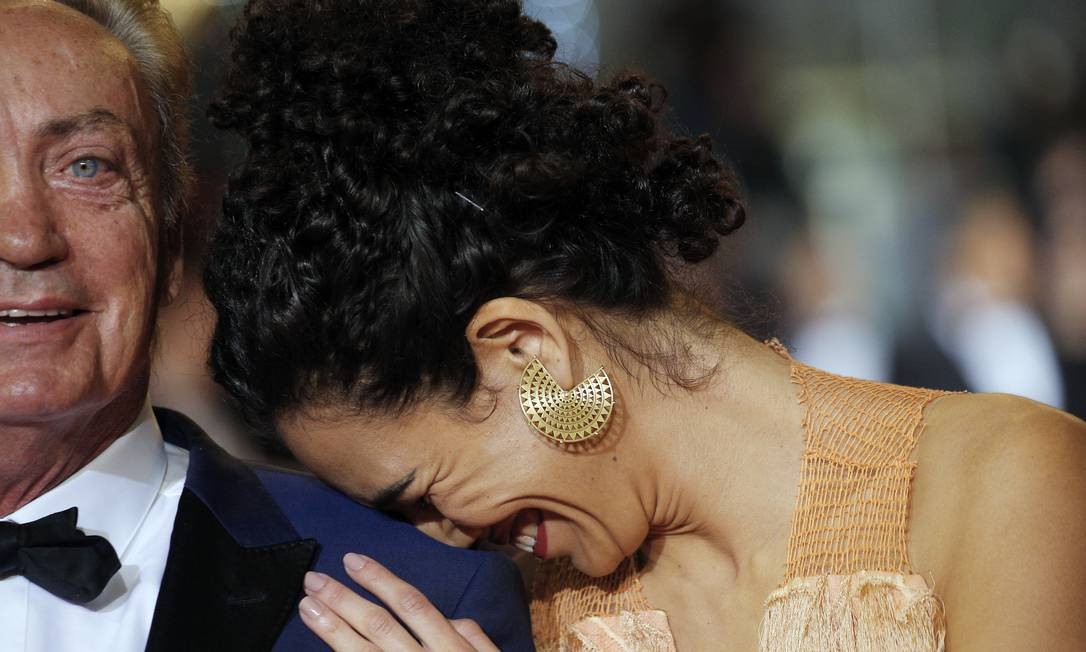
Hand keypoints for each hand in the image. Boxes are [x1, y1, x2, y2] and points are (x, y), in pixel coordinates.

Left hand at [299, 553, 498, 650]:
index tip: (352, 561)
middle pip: (379, 626)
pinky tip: (322, 650)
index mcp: (451, 649)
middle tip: (312, 580)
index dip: (380, 580)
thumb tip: (454, 619)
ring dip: (331, 629)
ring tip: (307, 607)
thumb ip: (475, 639)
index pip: (411, 605)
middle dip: (343, 600)